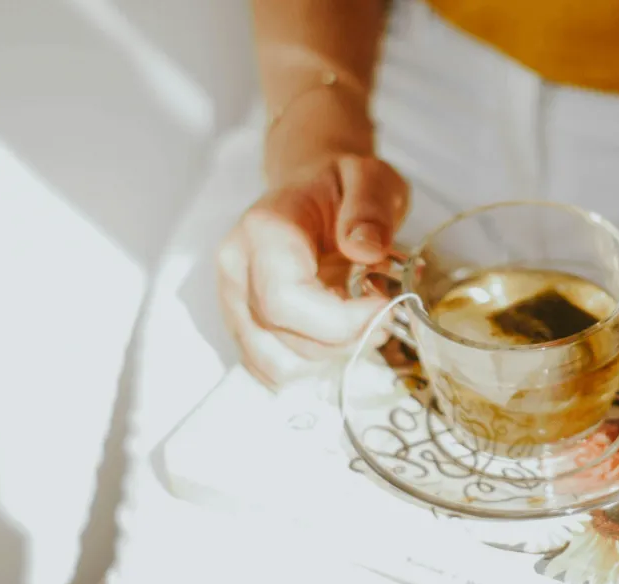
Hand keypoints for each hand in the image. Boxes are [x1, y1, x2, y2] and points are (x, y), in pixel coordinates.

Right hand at [216, 155, 408, 388]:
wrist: (313, 189)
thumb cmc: (341, 186)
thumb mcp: (371, 180)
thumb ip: (370, 209)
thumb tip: (365, 249)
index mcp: (264, 231)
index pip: (285, 301)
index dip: (340, 321)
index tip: (384, 308)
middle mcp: (237, 269)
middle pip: (284, 338)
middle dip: (345, 339)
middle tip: (383, 314)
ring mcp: (234, 301)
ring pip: (278, 364)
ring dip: (330, 356)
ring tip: (359, 321)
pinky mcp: (243, 325)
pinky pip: (271, 368)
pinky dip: (312, 364)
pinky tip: (336, 334)